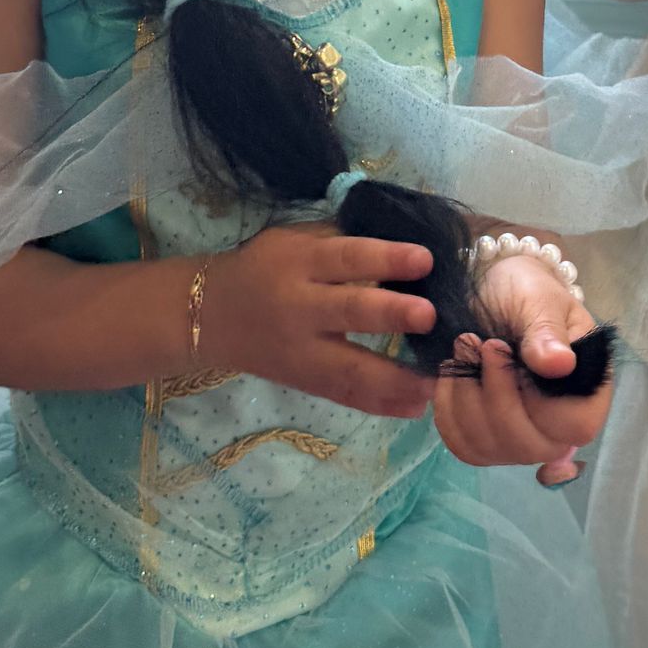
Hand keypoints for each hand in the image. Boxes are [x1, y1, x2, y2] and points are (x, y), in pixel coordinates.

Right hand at [201, 224, 436, 419]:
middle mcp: (301, 307)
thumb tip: (409, 243)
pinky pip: (344, 396)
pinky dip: (380, 405)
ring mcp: (302, 352)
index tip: (425, 260)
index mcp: (301, 261)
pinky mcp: (304, 382)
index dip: (385, 259)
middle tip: (430, 316)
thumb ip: (341, 242)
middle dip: (391, 315)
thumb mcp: (295, 240)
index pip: (347, 257)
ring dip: (396, 378)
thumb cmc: (267, 266)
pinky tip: (415, 407)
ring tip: (437, 382)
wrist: (210, 315)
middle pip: (349, 311)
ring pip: (349, 368)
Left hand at [432, 253, 610, 484]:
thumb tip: (560, 364)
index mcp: (587, 390)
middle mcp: (559, 426)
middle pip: (528, 445)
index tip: (504, 348)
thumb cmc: (527, 293)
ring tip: (463, 347)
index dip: (539, 400)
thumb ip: (548, 333)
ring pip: (491, 448)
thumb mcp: (540, 300)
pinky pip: (465, 445)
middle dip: (493, 395)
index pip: (575, 426)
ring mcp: (522, 438)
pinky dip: (449, 410)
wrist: (493, 291)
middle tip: (477, 342)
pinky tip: (451, 373)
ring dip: (465, 397)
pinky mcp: (487, 441)